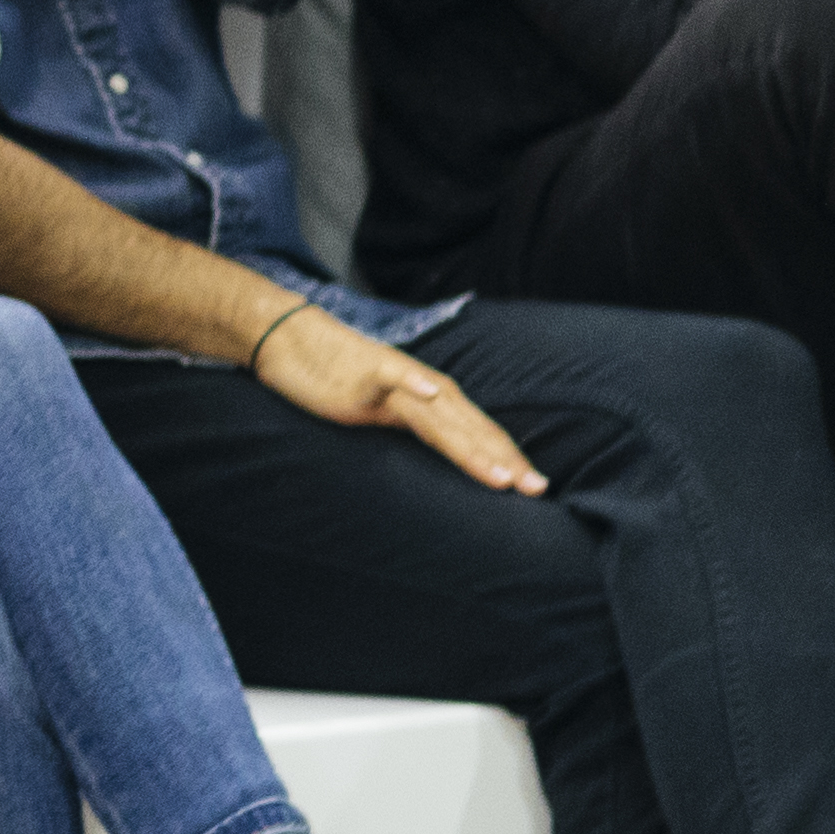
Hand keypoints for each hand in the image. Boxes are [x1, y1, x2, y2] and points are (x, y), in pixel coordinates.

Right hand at [256, 302, 551, 494]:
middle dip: (506, 460)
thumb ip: (422, 432)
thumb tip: (452, 461)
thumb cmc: (345, 382)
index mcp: (437, 403)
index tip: (537, 491)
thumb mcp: (389, 415)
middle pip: (473, 430)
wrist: (298, 342)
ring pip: (443, 416)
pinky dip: (414, 383)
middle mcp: (428, 390)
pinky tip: (431, 393)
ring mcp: (400, 380)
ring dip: (472, 444)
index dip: (510, 461)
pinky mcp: (368, 371)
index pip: (482, 436)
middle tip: (535, 489)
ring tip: (499, 475)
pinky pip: (393, 377)